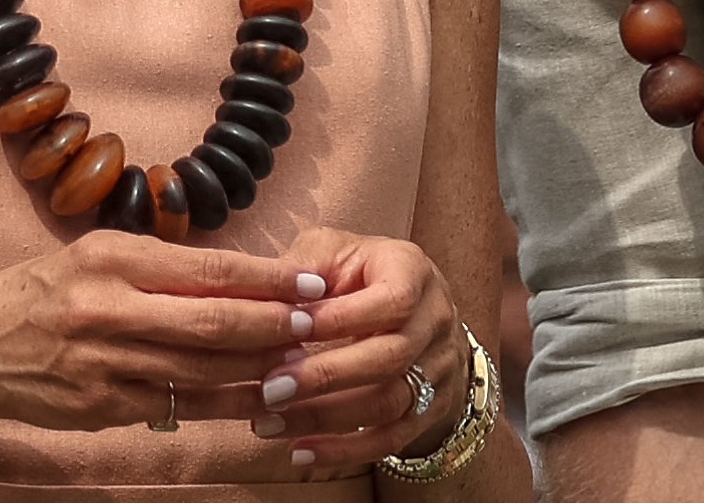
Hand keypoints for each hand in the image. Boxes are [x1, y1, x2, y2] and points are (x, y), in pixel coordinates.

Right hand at [0, 231, 323, 432]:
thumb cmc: (45, 290)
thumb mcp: (97, 255)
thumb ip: (162, 266)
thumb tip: (242, 273)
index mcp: (112, 259)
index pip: (206, 268)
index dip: (266, 278)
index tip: (310, 280)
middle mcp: (107, 308)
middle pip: (210, 321)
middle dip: (273, 324)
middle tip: (317, 323)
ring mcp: (103, 363)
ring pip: (199, 369)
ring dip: (257, 368)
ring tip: (301, 362)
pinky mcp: (100, 406)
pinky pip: (175, 405)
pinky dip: (221, 404)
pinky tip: (255, 399)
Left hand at [251, 227, 467, 470]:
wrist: (416, 308)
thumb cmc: (361, 274)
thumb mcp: (336, 251)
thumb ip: (304, 268)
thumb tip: (264, 296)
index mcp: (413, 273)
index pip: (388, 301)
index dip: (338, 319)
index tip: (285, 332)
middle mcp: (435, 321)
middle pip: (391, 357)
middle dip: (325, 376)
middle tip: (269, 389)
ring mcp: (438, 369)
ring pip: (390, 403)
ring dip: (326, 417)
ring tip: (270, 422)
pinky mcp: (430, 408)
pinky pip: (392, 438)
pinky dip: (345, 450)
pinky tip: (300, 451)